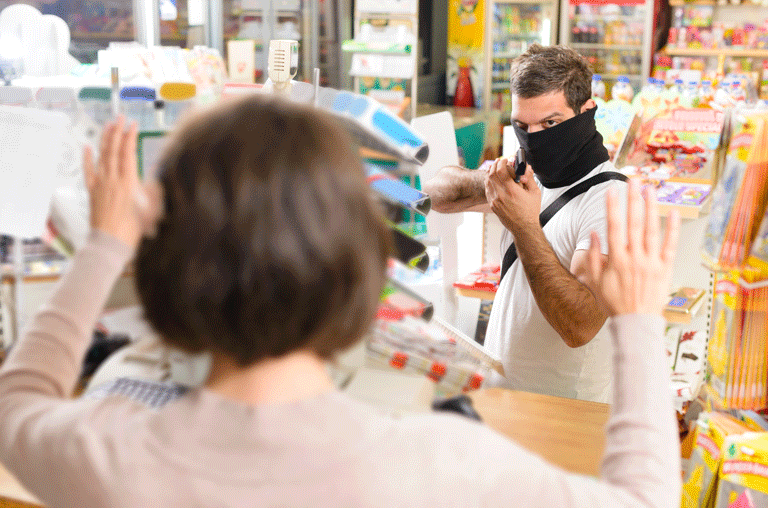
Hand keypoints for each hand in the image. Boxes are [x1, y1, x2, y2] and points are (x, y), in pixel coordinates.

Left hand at [83, 117, 158, 249]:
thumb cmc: (133, 230)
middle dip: (117, 131)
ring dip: (104, 139)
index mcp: (128, 183)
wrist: (111, 243)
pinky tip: (88, 147)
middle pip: (114, 150)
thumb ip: (154, 188)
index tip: (132, 125)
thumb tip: (157, 171)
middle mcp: (113, 180)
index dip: (130, 136)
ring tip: (108, 125)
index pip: (128, 153)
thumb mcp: (152, 208)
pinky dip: (88, 158)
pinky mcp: (93, 192)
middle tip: (120, 118)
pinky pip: (89, 171)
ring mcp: (101, 185)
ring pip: (102, 156)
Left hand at [485, 159, 540, 232]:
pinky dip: (489, 182)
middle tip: (499, 162)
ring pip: (487, 181)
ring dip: (491, 172)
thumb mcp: (534, 192)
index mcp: (512, 191)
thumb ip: (529, 178)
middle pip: (491, 174)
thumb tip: (526, 168)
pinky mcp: (492, 205)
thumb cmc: (530, 212)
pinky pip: (487, 189)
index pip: (501, 170)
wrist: (524, 227)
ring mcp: (495, 200)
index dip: (502, 162)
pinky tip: (493, 179)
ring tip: (496, 168)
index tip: (506, 160)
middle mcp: (501, 195)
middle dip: (495, 165)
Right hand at [588, 180, 680, 316]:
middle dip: (633, 200)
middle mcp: (635, 257)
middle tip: (633, 182)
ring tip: (651, 190)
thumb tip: (594, 234)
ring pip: (652, 229)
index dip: (613, 207)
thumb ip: (594, 257)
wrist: (635, 323)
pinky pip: (670, 245)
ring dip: (651, 208)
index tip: (611, 191)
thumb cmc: (615, 304)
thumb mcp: (596, 281)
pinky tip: (673, 213)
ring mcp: (652, 262)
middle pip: (634, 223)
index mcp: (617, 259)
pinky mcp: (665, 268)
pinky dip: (672, 229)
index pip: (614, 227)